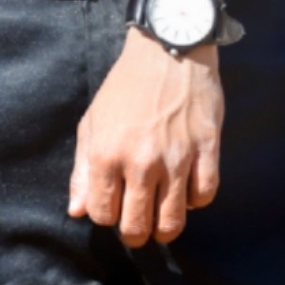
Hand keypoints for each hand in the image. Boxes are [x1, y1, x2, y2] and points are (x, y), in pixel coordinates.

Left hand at [67, 33, 223, 244]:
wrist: (168, 49)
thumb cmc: (125, 86)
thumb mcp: (92, 122)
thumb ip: (82, 170)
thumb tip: (77, 211)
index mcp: (105, 155)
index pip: (102, 215)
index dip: (107, 218)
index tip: (114, 208)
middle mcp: (140, 162)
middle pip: (137, 227)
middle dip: (135, 234)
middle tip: (138, 227)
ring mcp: (176, 158)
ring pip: (171, 221)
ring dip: (164, 229)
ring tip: (162, 222)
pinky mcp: (207, 150)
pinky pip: (203, 196)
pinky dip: (194, 202)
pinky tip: (186, 192)